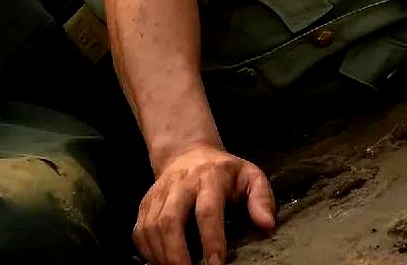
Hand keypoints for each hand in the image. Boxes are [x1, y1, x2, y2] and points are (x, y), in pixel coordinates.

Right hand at [133, 144, 275, 264]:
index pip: (207, 209)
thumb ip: (261, 197)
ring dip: (160, 256)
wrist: (188, 153)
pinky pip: (139, 231)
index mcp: (209, 177)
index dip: (211, 238)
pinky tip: (160, 263)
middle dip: (176, 253)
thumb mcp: (249, 176)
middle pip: (170, 219)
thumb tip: (267, 225)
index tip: (216, 263)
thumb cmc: (224, 173)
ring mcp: (159, 193)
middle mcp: (180, 184)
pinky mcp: (145, 203)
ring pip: (151, 227)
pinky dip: (146, 252)